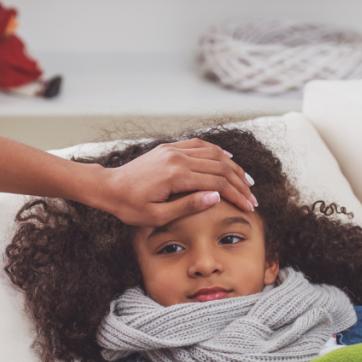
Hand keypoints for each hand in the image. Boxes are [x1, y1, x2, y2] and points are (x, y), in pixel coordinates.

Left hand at [95, 138, 257, 225]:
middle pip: (220, 167)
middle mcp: (177, 157)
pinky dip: (217, 152)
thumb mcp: (158, 216)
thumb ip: (188, 206)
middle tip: (253, 198)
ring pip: (213, 154)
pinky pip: (199, 145)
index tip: (249, 207)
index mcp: (176, 175)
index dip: (236, 195)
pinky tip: (228, 160)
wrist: (108, 188)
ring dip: (233, 168)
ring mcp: (173, 150)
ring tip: (247, 181)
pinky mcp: (169, 148)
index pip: (217, 183)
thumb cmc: (129, 207)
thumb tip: (217, 197)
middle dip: (240, 183)